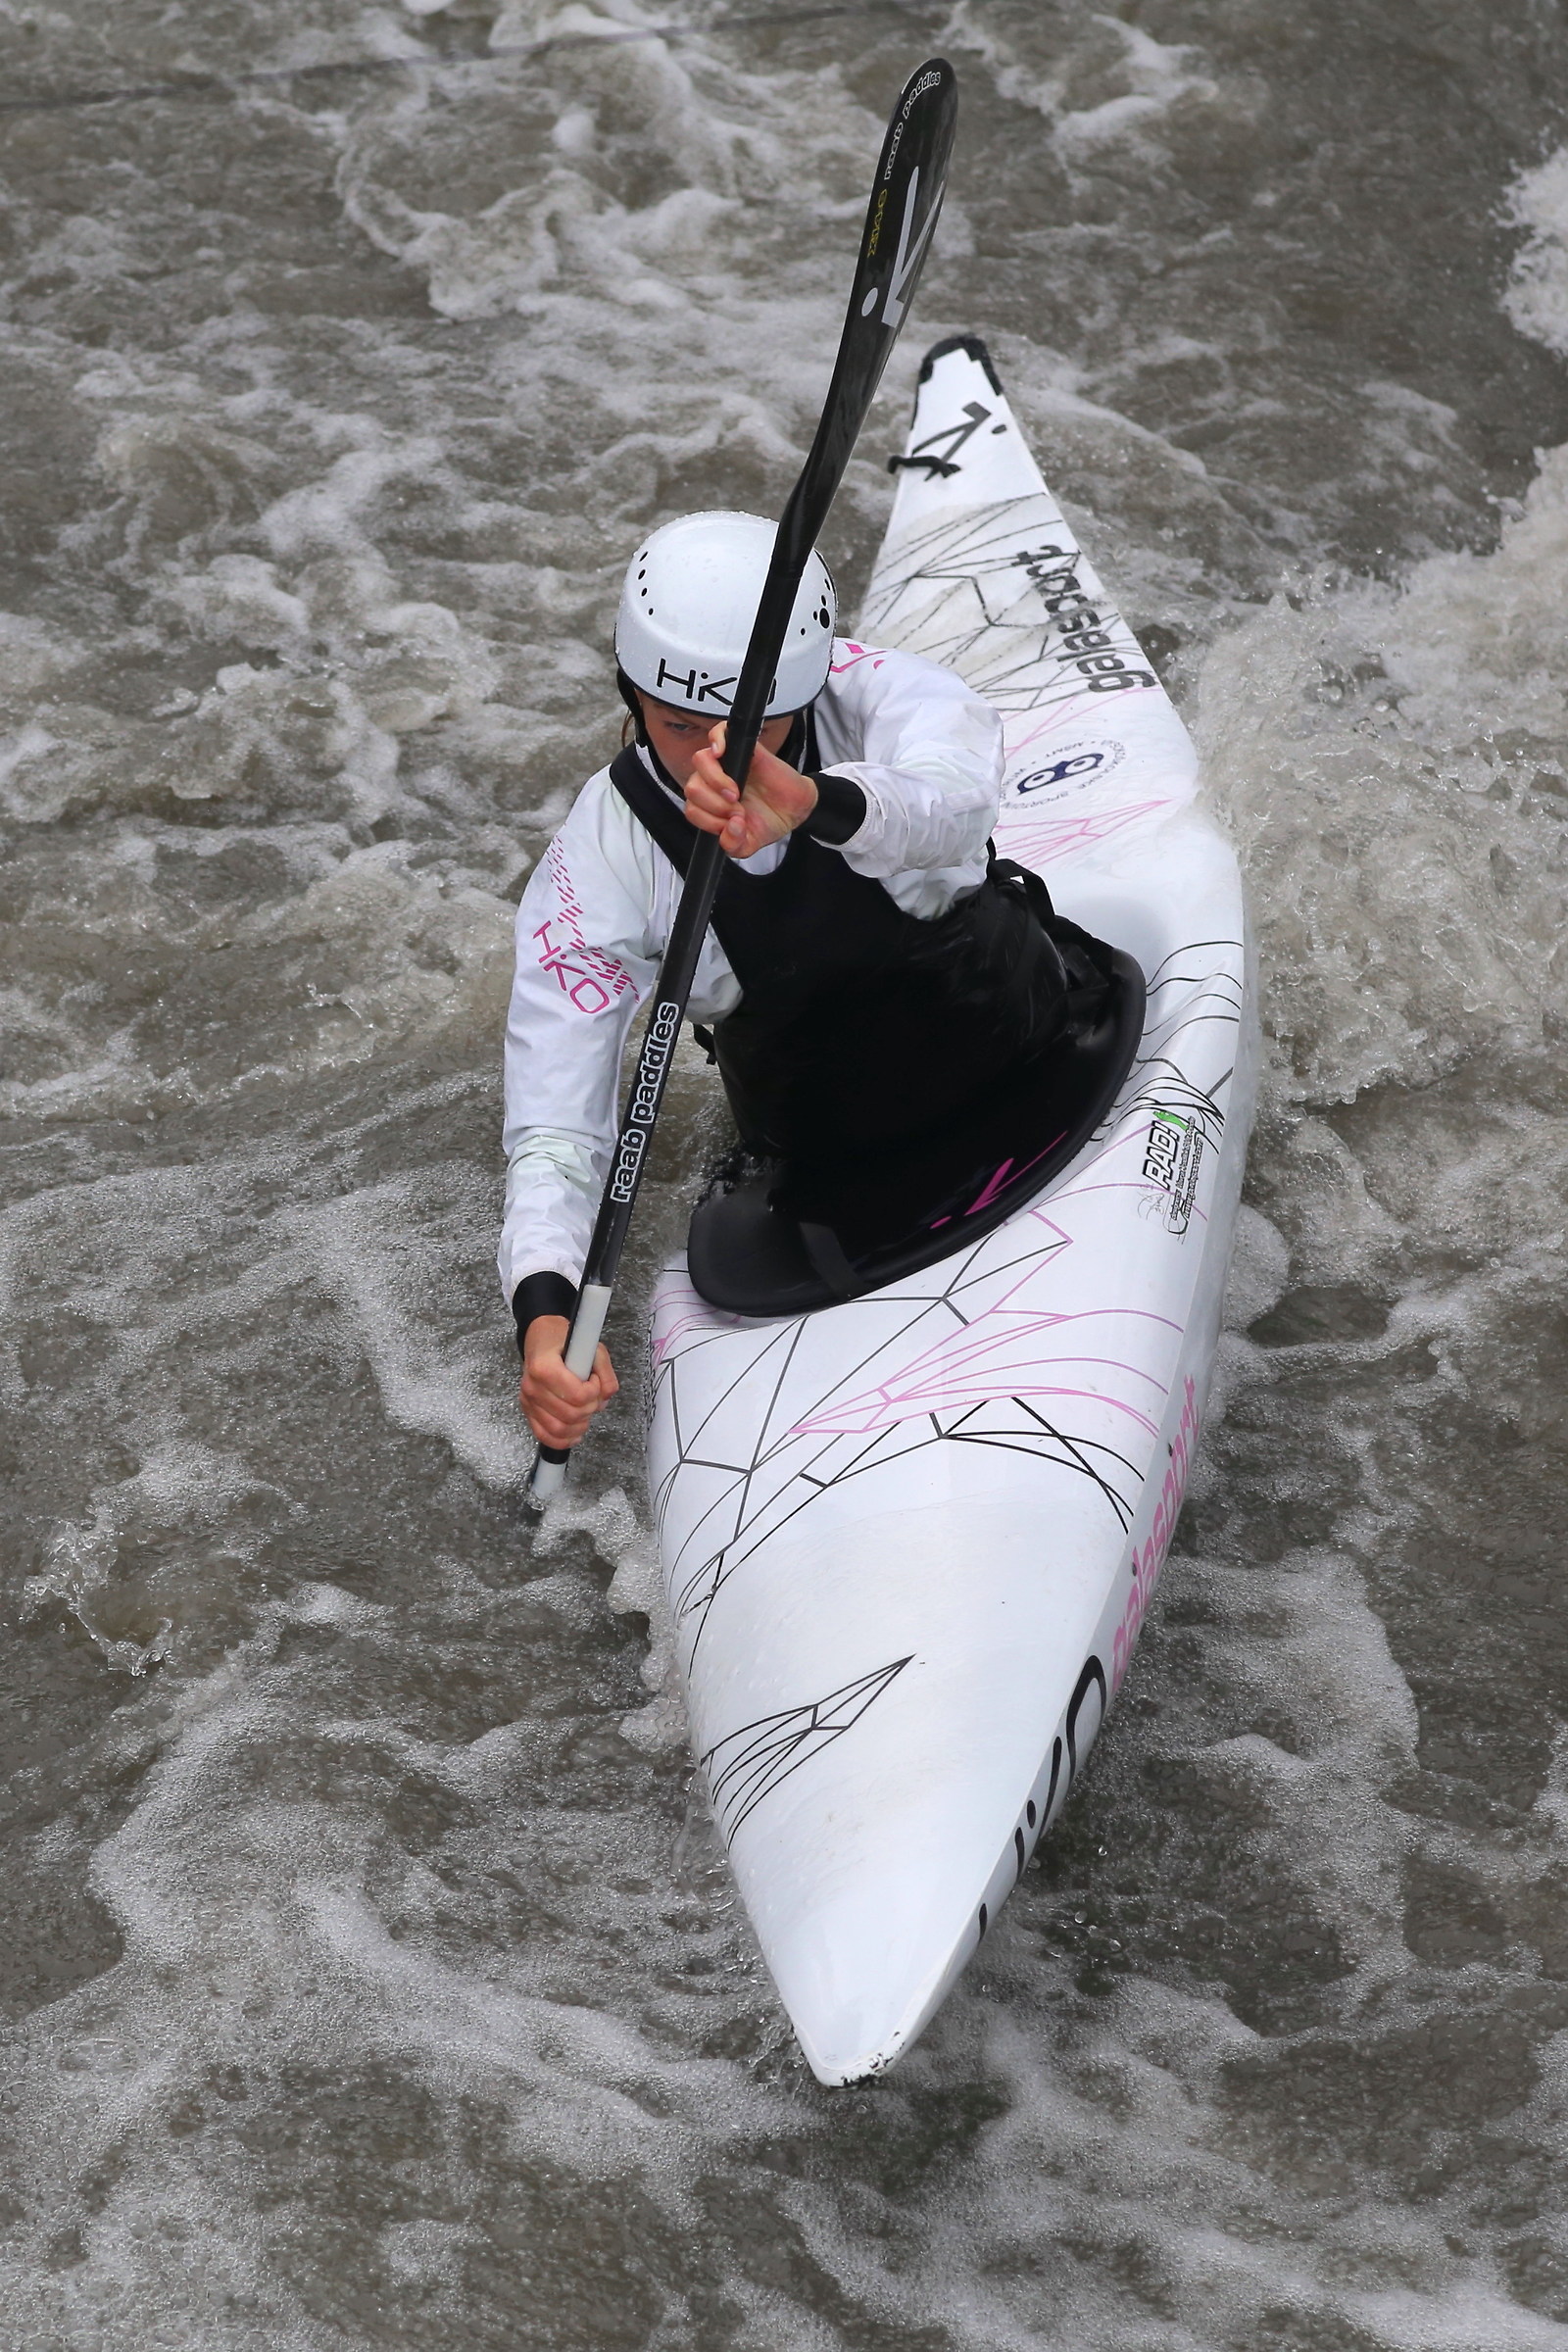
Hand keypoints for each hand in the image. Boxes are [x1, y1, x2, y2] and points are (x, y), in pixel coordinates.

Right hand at [520, 1315, 618, 1449]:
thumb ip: (605, 1373)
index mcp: (544, 1367)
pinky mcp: (528, 1411)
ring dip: (579, 1425)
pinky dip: (562, 1440)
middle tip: (593, 1396)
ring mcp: (528, 1401)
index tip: (594, 1380)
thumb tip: (604, 1396)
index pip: (577, 1396)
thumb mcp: (593, 1348)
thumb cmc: (564, 1342)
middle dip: (590, 1408)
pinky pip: (543, 1435)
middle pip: (570, 1415)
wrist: (541, 1340)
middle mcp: (532, 1386)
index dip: (594, 1391)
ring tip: (585, 1411)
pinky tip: (575, 1433)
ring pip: (558, 1429)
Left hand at [684, 721, 818, 859]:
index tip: (734, 823)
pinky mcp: (743, 748)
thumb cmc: (769, 820)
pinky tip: (721, 753)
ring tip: (736, 793)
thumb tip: (730, 828)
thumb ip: (733, 845)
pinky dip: (716, 740)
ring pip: (701, 761)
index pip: (692, 810)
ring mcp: (726, 763)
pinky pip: (718, 732)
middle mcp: (713, 783)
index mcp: (710, 804)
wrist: (796, 809)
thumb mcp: (749, 843)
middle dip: (714, 804)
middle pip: (692, 787)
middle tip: (739, 810)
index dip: (710, 820)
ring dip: (716, 782)